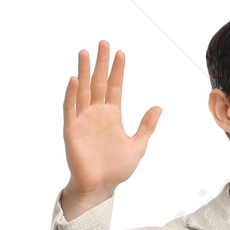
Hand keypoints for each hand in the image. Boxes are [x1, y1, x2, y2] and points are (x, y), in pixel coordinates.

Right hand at [61, 39, 161, 214]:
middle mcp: (97, 113)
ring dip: (83, 71)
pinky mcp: (72, 129)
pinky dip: (72, 94)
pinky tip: (75, 80)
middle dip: (100, 63)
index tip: (120, 53)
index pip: (115, 87)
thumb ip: (146, 126)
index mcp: (112, 115)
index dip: (117, 70)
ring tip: (84, 52)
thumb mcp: (137, 146)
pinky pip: (70, 108)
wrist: (99, 187)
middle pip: (98, 82)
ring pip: (83, 90)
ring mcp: (83, 120)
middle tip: (103, 43)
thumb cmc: (117, 169)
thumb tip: (159, 107)